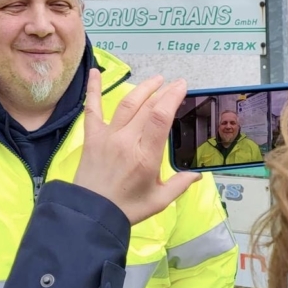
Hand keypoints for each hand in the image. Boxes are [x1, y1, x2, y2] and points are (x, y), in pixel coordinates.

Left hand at [74, 70, 199, 225]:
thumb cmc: (125, 209)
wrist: (90, 214)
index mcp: (146, 156)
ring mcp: (108, 136)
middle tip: (174, 83)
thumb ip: (180, 185)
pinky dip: (93, 89)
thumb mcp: (159, 201)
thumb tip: (198, 175)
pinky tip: (95, 73)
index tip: (182, 86)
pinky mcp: (92, 137)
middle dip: (163, 91)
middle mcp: (127, 141)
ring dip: (142, 88)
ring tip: (156, 80)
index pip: (161, 118)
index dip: (172, 97)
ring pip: (126, 104)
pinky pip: (92, 108)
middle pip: (147, 107)